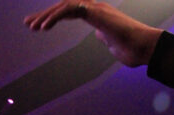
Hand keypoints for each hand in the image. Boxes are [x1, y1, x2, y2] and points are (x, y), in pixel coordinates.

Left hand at [24, 2, 161, 67]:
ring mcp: (95, 7)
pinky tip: (44, 27)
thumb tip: (100, 37)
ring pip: (64, 6)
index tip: (39, 27)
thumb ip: (105, 39)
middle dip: (44, 16)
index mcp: (97, 15)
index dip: (54, 18)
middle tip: (29, 24)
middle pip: (64, 7)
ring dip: (46, 16)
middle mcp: (95, 7)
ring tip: (33, 26)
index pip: (70, 12)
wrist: (144, 48)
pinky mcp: (95, 11)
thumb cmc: (133, 49)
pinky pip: (70, 9)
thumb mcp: (113, 45)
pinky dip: (55, 16)